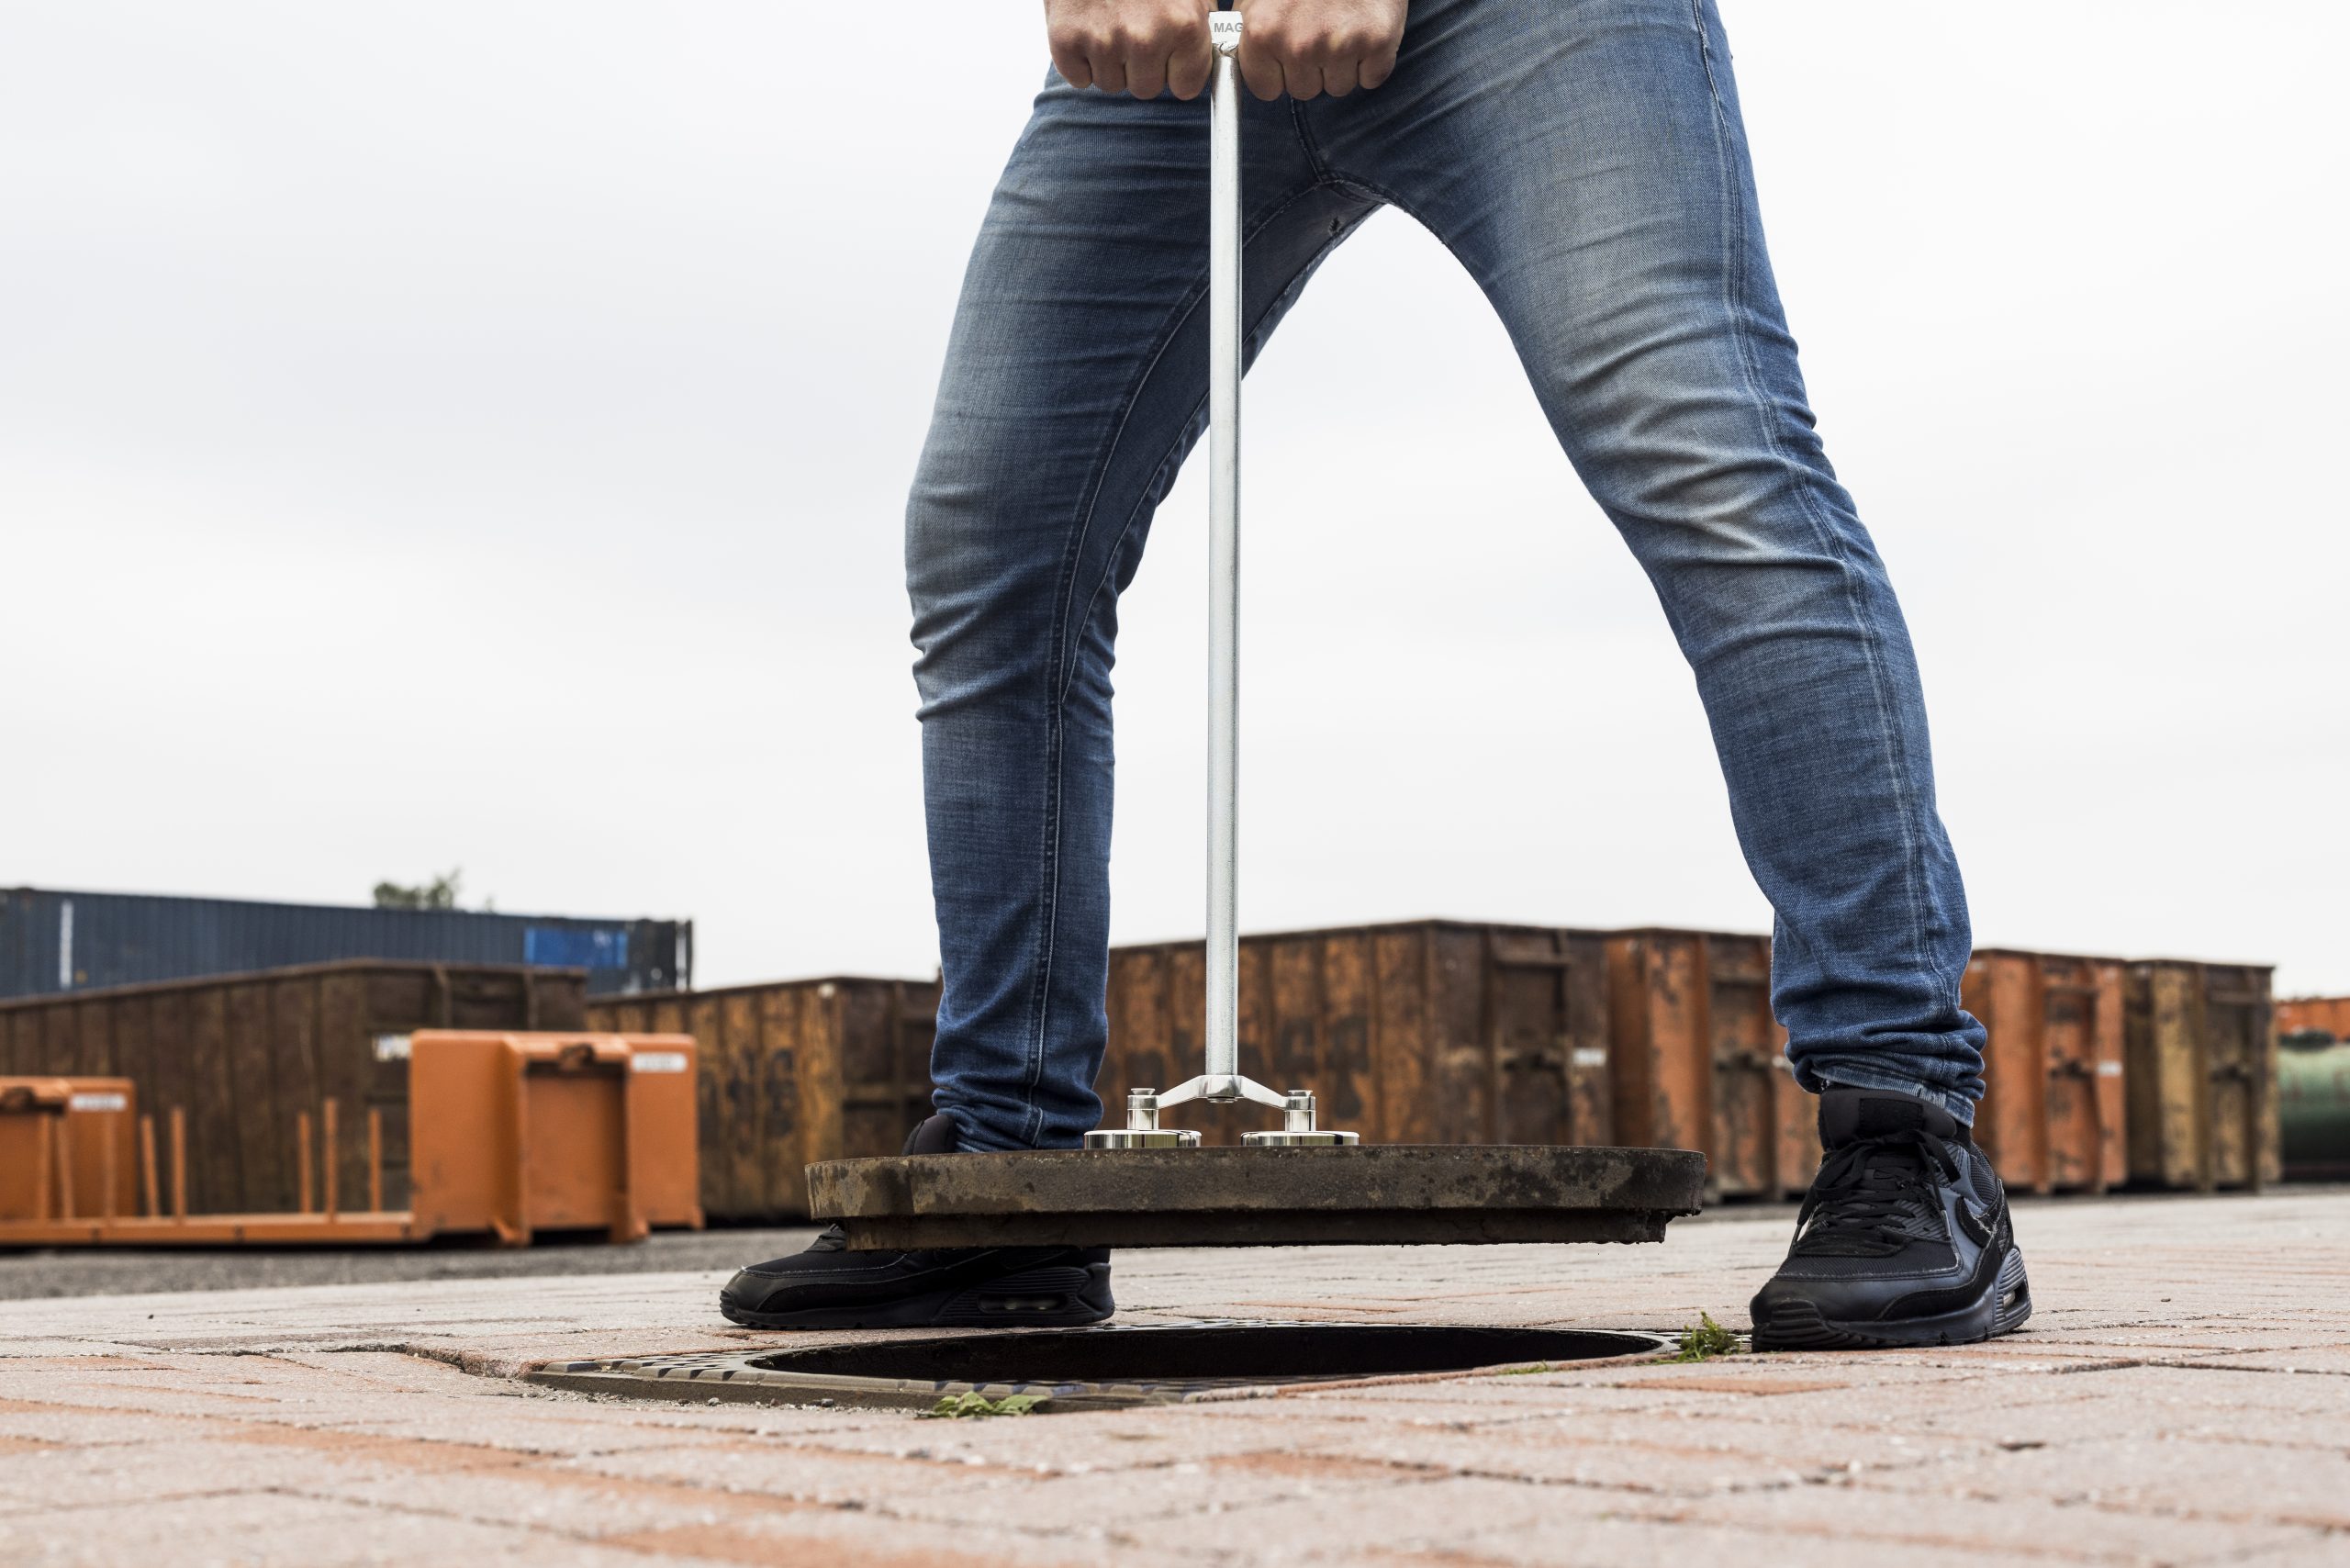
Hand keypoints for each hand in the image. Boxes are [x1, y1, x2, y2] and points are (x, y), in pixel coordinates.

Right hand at [1044, 0, 1216, 100]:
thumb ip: (1202, 23)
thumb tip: (1208, 57)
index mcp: (1185, 25)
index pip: (1186, 87)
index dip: (1175, 70)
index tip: (1168, 51)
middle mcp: (1146, 39)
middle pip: (1146, 89)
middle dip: (1141, 66)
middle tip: (1132, 28)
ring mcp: (1104, 42)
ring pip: (1112, 84)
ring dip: (1110, 62)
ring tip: (1109, 21)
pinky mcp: (1067, 41)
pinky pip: (1080, 78)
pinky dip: (1080, 60)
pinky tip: (1087, 27)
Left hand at [1235, 0, 1406, 99]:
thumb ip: (1248, 29)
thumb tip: (1230, 61)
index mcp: (1262, 31)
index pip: (1266, 89)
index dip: (1279, 72)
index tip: (1287, 52)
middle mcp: (1298, 43)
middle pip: (1303, 91)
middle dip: (1311, 68)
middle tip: (1319, 28)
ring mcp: (1339, 45)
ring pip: (1338, 87)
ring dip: (1341, 65)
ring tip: (1341, 23)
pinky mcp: (1376, 42)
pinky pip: (1371, 78)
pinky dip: (1372, 61)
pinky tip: (1363, 28)